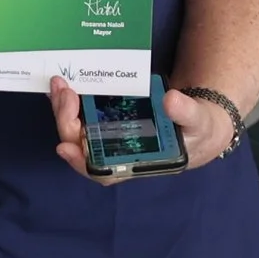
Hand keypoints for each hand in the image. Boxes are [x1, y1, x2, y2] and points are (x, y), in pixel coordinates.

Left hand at [50, 79, 235, 181]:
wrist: (198, 120)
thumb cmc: (198, 130)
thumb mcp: (199, 122)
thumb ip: (187, 113)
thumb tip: (170, 100)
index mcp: (136, 162)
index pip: (101, 171)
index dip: (80, 162)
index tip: (65, 146)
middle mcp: (117, 152)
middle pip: (82, 145)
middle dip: (67, 121)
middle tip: (64, 93)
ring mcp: (109, 136)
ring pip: (77, 130)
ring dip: (64, 110)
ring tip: (59, 86)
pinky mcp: (108, 119)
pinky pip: (83, 114)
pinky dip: (70, 103)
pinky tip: (63, 87)